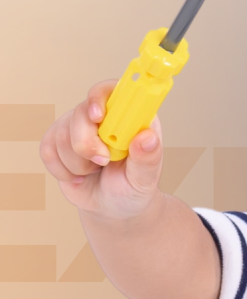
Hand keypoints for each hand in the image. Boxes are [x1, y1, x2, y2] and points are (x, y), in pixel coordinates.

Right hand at [39, 79, 164, 218]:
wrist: (113, 208)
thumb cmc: (133, 189)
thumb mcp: (145, 178)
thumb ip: (147, 158)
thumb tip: (147, 137)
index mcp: (130, 118)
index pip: (112, 90)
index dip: (100, 97)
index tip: (98, 116)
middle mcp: (104, 117)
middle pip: (81, 112)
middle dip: (86, 143)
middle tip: (103, 161)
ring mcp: (79, 126)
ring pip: (62, 133)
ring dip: (78, 162)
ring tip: (96, 171)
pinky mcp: (58, 140)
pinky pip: (48, 148)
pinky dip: (63, 169)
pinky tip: (79, 176)